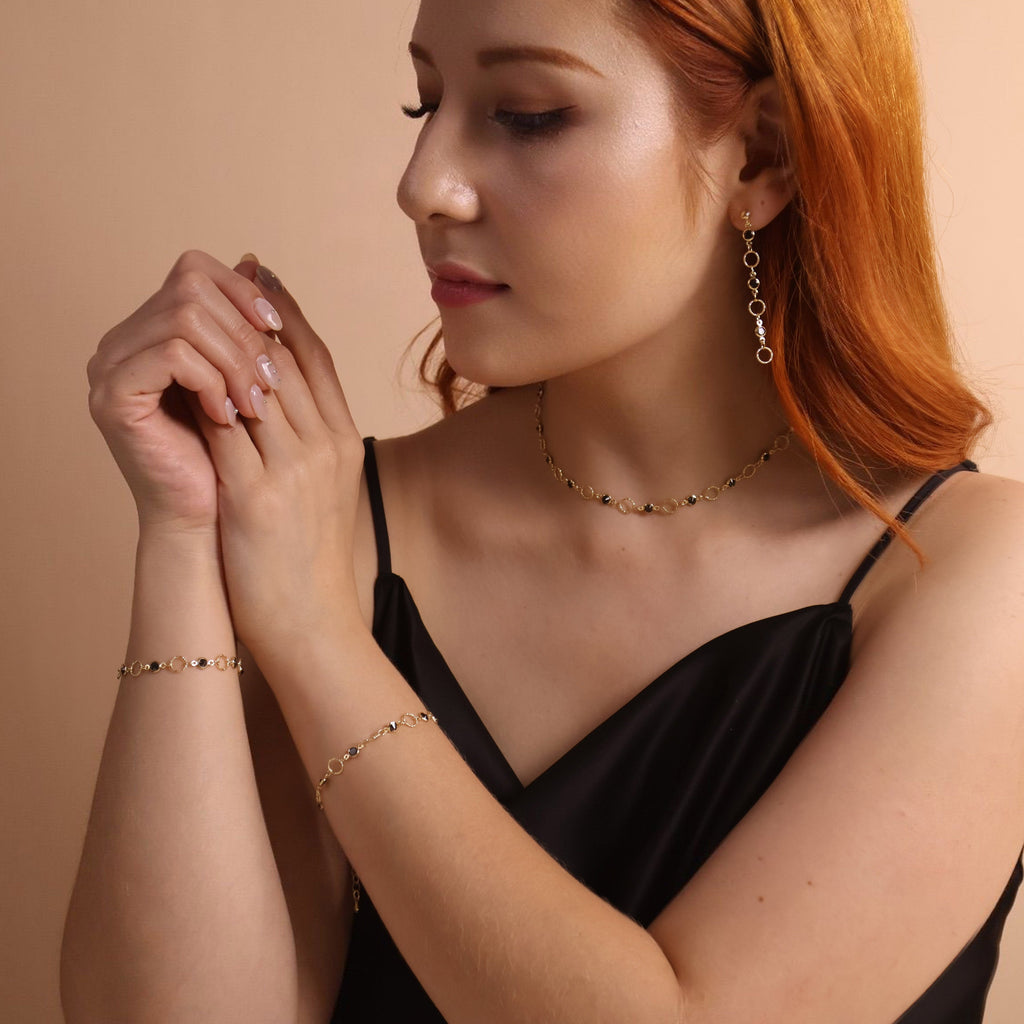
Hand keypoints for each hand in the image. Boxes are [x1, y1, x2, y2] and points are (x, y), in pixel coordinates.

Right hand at [87, 250, 283, 532]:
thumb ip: (246, 326)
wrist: (208, 521)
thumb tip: (256, 261)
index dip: (243, 291)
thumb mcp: (247, 378)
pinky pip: (172, 355)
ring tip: (257, 403)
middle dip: (244, 330)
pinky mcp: (113, 396)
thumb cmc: (233, 457)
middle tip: (271, 379)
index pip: (196, 271)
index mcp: (155, 330)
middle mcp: (125, 340)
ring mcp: (112, 366)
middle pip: (192, 286)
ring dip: (235, 358)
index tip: (278, 327)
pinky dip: (212, 380)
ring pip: (186, 317)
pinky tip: (229, 415)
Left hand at [195, 262, 366, 672]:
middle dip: (258, 310)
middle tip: (234, 270)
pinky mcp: (256, 495)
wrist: (312, 621)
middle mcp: (326, 448)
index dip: (292, 313)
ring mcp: (294, 470)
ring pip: (256, 384)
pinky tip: (180, 369)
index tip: (267, 279)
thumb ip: (311, 441)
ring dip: (226, 343)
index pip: (319, 362)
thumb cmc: (312, 558)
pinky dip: (202, 392)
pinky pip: (224, 428)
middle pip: (289, 359)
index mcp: (347, 443)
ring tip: (198, 310)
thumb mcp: (327, 490)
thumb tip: (280, 397)